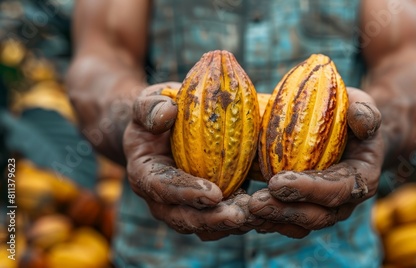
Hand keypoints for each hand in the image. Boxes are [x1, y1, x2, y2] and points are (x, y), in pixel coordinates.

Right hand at [123, 82, 252, 240]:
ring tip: (255, 215)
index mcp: (144, 174)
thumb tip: (167, 113)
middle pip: (183, 218)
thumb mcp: (148, 101)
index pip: (162, 188)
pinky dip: (239, 219)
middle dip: (212, 221)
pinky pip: (220, 222)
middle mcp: (160, 198)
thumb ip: (150, 107)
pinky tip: (261, 210)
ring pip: (204, 227)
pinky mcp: (203, 208)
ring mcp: (182, 207)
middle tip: (240, 216)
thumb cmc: (158, 110)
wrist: (165, 127)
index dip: (187, 193)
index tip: (214, 193)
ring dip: (230, 225)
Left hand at [248, 87, 383, 237]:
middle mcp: (345, 201)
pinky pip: (286, 223)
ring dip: (271, 221)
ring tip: (244, 210)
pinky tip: (242, 213)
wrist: (346, 135)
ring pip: (299, 225)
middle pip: (317, 216)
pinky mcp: (305, 209)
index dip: (309, 189)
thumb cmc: (349, 115)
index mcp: (362, 178)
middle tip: (254, 203)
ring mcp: (324, 209)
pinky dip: (265, 221)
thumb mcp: (360, 105)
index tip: (277, 182)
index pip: (338, 189)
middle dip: (284, 212)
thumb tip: (361, 121)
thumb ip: (365, 112)